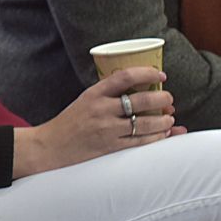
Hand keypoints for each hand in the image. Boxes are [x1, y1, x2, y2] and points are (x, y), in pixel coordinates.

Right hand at [13, 67, 177, 177]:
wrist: (50, 147)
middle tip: (169, 99)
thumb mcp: (84, 100)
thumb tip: (138, 89)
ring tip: (170, 118)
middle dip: (162, 99)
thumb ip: (107, 94)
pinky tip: (164, 134)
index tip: (160, 74)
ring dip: (163, 121)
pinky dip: (157, 138)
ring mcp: (107, 130)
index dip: (147, 73)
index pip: (125, 77)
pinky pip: (141, 142)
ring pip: (145, 123)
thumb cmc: (69, 122)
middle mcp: (102, 110)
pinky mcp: (111, 148)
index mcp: (94, 93)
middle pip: (141, 100)